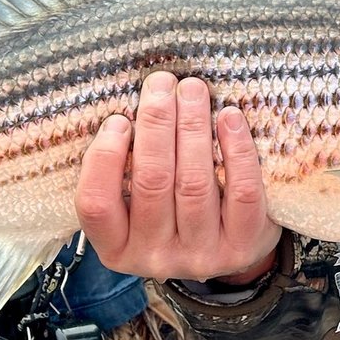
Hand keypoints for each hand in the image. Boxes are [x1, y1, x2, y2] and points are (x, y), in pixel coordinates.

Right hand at [75, 71, 282, 283]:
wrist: (230, 250)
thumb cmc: (173, 210)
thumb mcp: (137, 203)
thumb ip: (129, 167)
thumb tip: (133, 103)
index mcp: (117, 247)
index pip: (97, 204)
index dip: (104, 158)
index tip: (119, 119)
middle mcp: (155, 257)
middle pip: (152, 182)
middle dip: (156, 124)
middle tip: (161, 83)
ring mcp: (201, 256)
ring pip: (194, 184)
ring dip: (193, 127)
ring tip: (193, 89)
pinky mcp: (242, 247)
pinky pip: (241, 193)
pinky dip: (237, 150)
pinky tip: (230, 118)